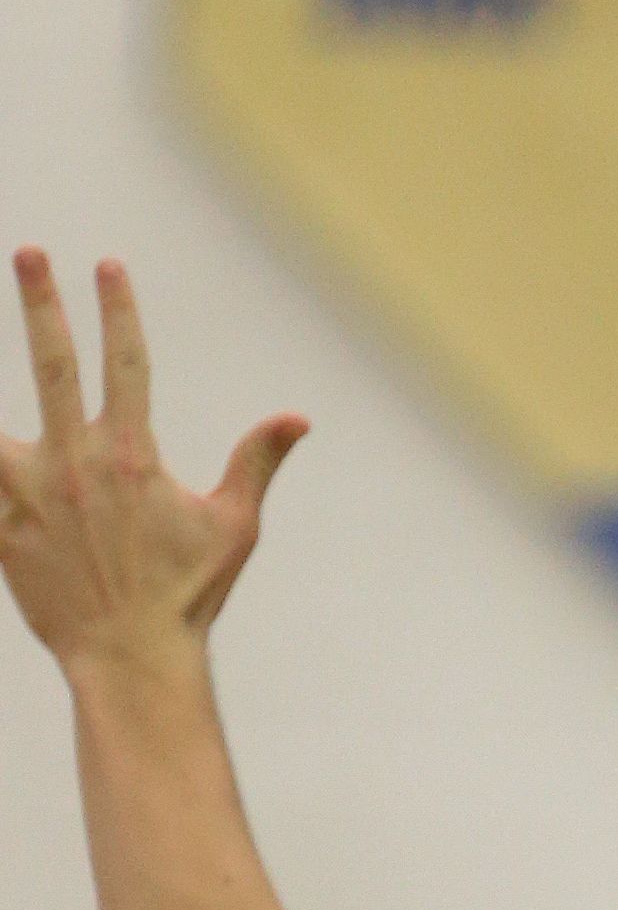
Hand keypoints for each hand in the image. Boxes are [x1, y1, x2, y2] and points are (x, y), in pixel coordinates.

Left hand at [0, 252, 305, 672]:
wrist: (129, 656)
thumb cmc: (187, 594)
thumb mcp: (233, 527)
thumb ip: (255, 463)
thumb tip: (296, 419)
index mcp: (133, 457)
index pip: (125, 364)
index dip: (117, 310)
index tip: (105, 265)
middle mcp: (77, 462)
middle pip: (53, 365)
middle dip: (42, 304)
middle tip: (29, 254)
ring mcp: (31, 491)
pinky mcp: (2, 523)